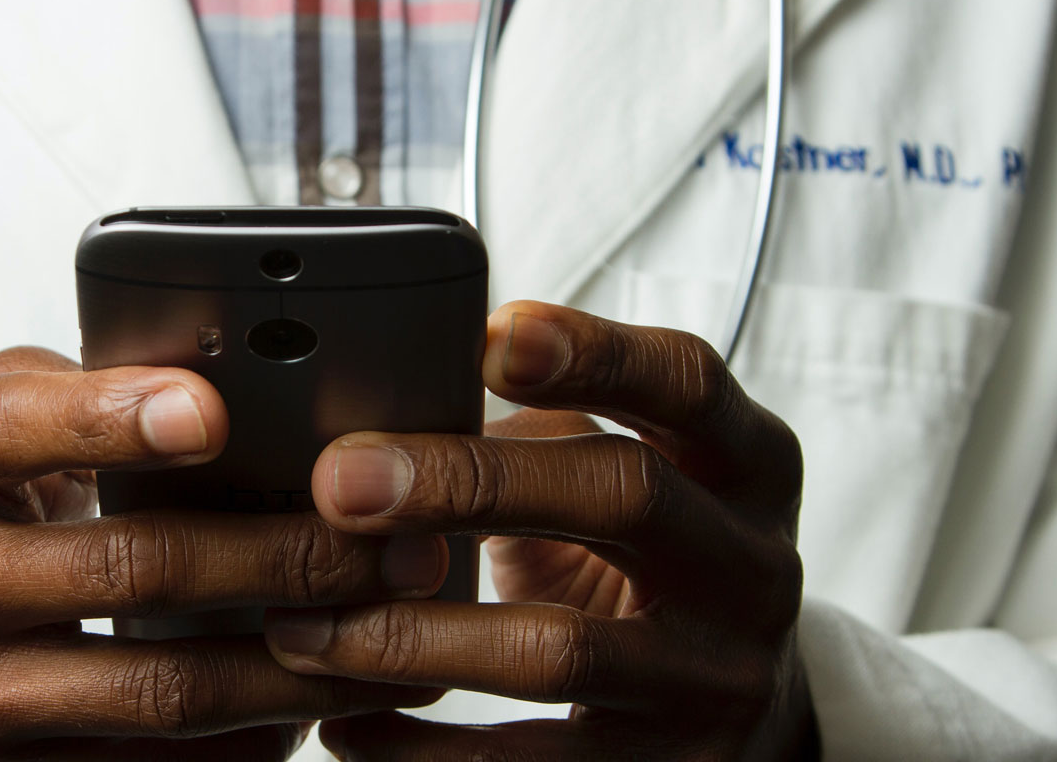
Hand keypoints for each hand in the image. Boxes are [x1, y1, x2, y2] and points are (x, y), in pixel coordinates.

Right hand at [0, 346, 445, 760]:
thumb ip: (60, 391)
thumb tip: (211, 368)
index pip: (7, 427)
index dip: (110, 416)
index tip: (213, 410)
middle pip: (127, 568)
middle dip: (283, 553)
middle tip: (394, 540)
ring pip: (158, 689)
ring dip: (295, 662)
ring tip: (391, 630)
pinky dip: (244, 743)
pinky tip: (314, 705)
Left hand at [263, 302, 812, 759]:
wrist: (748, 716)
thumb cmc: (649, 563)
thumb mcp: (631, 480)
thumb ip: (544, 434)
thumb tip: (387, 405)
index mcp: (748, 464)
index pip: (687, 383)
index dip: (594, 353)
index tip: (487, 336)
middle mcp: (752, 566)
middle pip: (625, 495)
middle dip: (470, 481)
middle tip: (341, 480)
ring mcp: (718, 677)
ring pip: (562, 648)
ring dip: (413, 635)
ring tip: (304, 627)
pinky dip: (422, 750)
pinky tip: (345, 724)